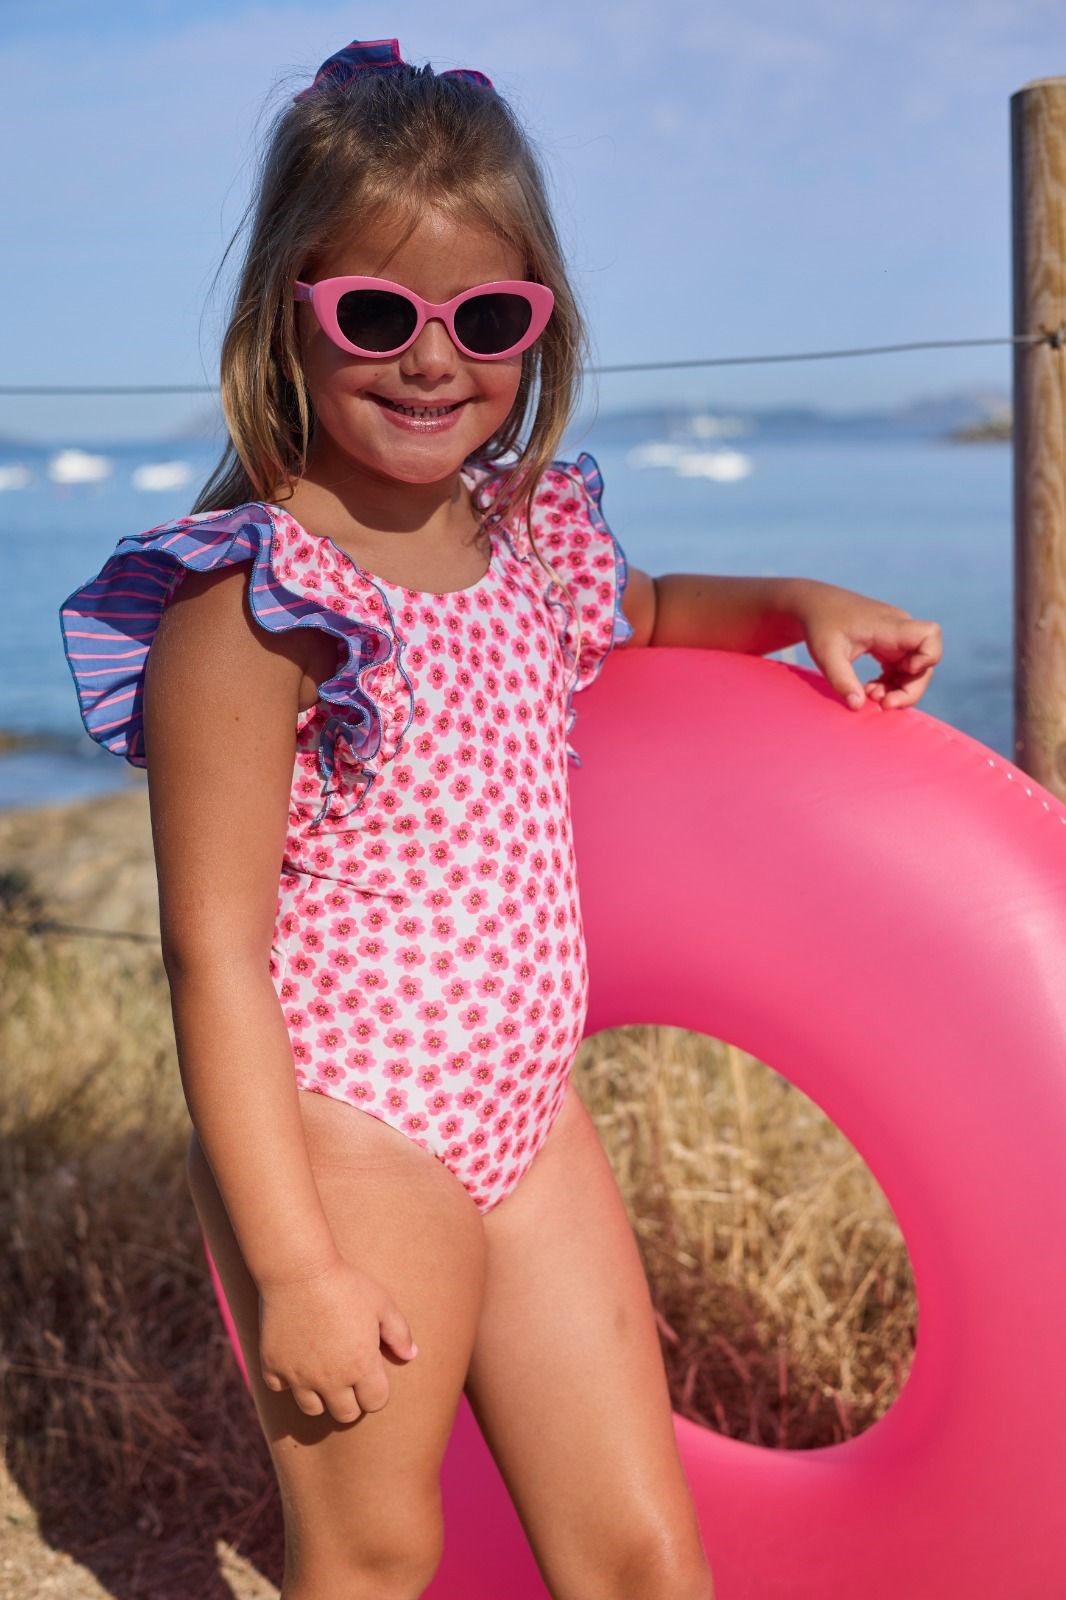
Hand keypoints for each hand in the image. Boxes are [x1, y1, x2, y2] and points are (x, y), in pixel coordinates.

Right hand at [258, 1254, 418, 1423]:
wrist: (299, 1270)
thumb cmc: (346, 1283)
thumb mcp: (382, 1303)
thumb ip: (399, 1333)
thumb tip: (412, 1355)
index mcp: (361, 1366)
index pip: (375, 1403)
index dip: (376, 1391)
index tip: (371, 1375)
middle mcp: (330, 1380)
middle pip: (345, 1415)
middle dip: (351, 1400)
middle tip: (348, 1376)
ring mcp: (299, 1376)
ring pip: (312, 1409)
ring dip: (320, 1396)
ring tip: (322, 1371)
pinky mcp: (273, 1366)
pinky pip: (280, 1388)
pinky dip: (287, 1379)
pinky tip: (295, 1358)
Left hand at [792, 579, 942, 710]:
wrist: (815, 605)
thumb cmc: (821, 625)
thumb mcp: (826, 654)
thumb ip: (841, 679)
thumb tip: (858, 706)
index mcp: (888, 627)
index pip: (929, 635)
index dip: (927, 657)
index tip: (904, 671)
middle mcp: (899, 631)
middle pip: (925, 662)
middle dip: (910, 689)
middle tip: (883, 704)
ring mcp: (896, 639)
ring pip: (915, 669)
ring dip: (899, 689)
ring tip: (870, 696)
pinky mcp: (889, 646)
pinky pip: (902, 669)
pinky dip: (891, 684)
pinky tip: (870, 689)